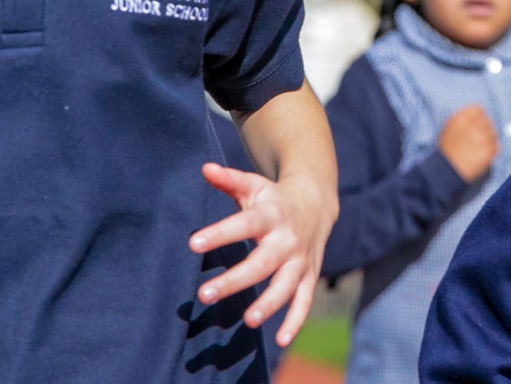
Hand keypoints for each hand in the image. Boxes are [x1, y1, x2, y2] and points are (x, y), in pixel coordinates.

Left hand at [190, 163, 335, 346]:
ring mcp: (300, 261)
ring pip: (286, 285)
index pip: (243, 224)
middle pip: (262, 262)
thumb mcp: (253, 186)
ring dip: (269, 303)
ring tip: (248, 320)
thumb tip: (204, 168)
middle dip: (235, 280)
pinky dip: (295, 321)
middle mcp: (287, 240)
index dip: (220, 233)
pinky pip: (304, 302)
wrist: (316, 205)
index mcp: (271, 215)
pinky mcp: (309, 277)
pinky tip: (280, 341)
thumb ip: (229, 179)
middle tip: (205, 294)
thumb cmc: (273, 199)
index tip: (193, 243)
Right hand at [438, 104, 498, 181]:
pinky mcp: (489, 149)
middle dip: (484, 129)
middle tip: (477, 140)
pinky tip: (481, 155)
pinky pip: (496, 146)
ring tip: (478, 149)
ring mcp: (483, 137)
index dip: (478, 117)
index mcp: (461, 118)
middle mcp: (473, 125)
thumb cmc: (447, 150)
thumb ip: (463, 118)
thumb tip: (478, 112)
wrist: (448, 170)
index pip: (478, 109)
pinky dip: (491, 151)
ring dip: (489, 140)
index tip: (476, 125)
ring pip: (494, 133)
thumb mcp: (449, 129)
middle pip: (488, 121)